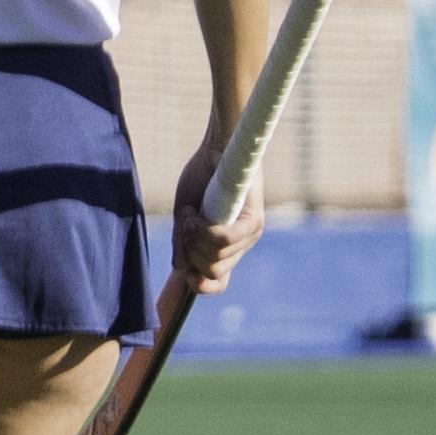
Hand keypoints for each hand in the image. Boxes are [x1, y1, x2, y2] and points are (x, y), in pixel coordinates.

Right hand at [172, 128, 264, 296]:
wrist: (217, 149)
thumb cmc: (200, 179)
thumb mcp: (185, 221)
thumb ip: (185, 246)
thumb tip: (181, 271)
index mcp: (227, 249)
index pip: (217, 285)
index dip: (198, 285)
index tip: (184, 271)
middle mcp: (243, 245)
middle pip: (210, 272)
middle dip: (187, 251)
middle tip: (183, 223)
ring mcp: (250, 235)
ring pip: (214, 258)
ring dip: (191, 238)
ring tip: (189, 213)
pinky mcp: (253, 222)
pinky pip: (220, 240)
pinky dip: (200, 229)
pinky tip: (193, 213)